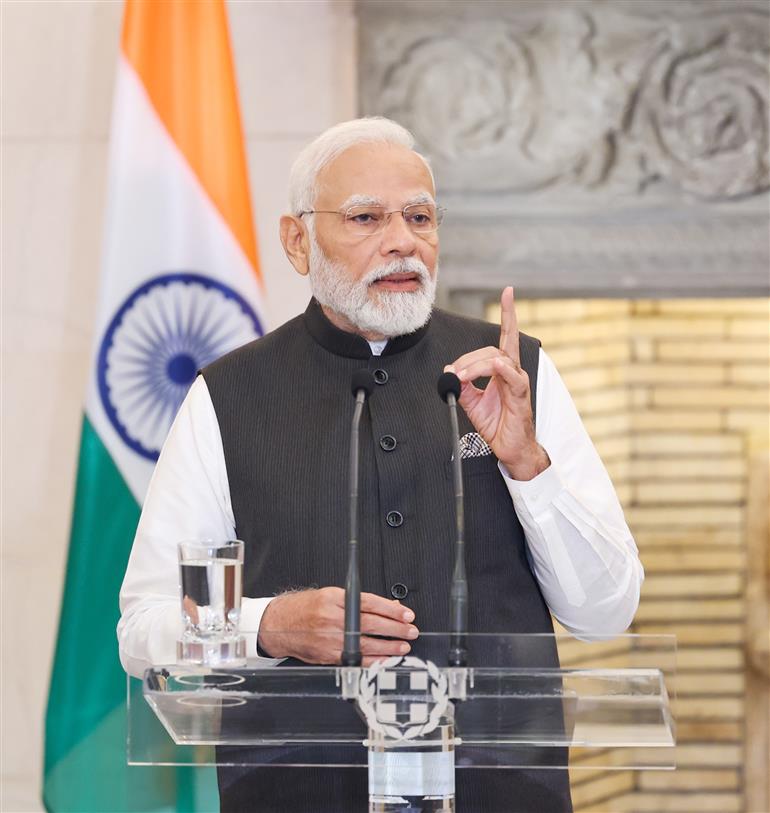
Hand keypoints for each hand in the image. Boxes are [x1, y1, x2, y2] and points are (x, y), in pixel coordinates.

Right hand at [257, 586, 418, 665]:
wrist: (280, 624)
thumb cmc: (305, 608)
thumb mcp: (331, 595)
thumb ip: (357, 601)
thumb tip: (387, 606)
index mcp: (334, 599)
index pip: (369, 603)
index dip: (391, 609)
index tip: (406, 613)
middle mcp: (332, 618)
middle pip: (371, 624)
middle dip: (395, 628)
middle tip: (411, 630)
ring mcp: (330, 639)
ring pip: (366, 644)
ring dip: (388, 646)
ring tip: (403, 646)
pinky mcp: (328, 655)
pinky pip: (355, 660)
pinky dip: (372, 661)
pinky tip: (385, 660)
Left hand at [445, 286, 549, 480]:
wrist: (510, 449)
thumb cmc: (498, 424)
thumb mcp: (471, 402)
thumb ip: (461, 385)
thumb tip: (449, 371)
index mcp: (503, 371)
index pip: (505, 337)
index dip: (508, 314)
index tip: (508, 292)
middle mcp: (513, 373)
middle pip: (493, 349)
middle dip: (469, 358)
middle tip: (455, 373)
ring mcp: (518, 383)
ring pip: (498, 360)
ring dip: (475, 365)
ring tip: (462, 377)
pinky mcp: (520, 396)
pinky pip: (513, 378)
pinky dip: (502, 369)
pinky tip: (494, 366)